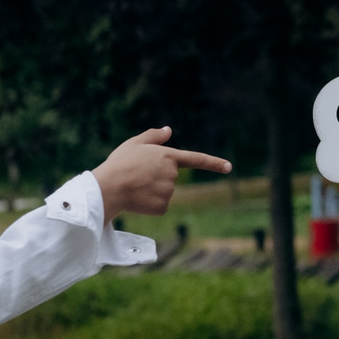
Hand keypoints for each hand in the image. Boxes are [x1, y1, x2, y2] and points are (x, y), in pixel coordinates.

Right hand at [94, 127, 231, 218]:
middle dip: (155, 178)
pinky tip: (137, 199)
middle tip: (136, 175)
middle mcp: (173, 174)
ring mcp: (169, 191)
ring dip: (151, 191)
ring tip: (134, 186)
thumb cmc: (120, 164)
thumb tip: (169, 131)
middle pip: (169, 178)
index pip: (196, 159)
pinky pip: (158, 206)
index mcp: (168, 156)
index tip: (229, 167)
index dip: (213, 163)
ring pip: (163, 193)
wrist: (109, 187)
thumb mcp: (134, 144)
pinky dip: (148, 205)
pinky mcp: (163, 207)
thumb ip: (154, 136)